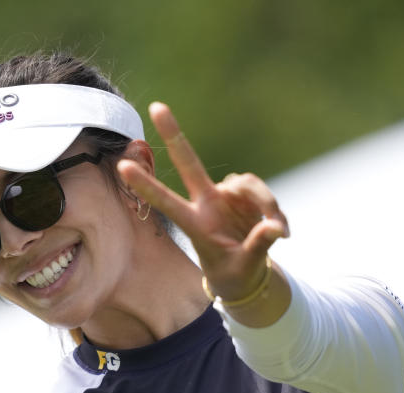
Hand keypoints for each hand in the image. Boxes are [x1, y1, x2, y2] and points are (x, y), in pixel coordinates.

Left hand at [117, 102, 289, 300]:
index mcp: (195, 225)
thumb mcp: (246, 266)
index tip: (122, 166)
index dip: (147, 185)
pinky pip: (262, 192)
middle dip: (174, 134)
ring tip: (279, 233)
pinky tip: (282, 232)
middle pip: (189, 163)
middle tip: (156, 106)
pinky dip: (274, 210)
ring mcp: (226, 195)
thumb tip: (274, 227)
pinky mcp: (245, 194)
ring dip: (266, 204)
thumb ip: (258, 245)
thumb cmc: (236, 273)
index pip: (166, 202)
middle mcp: (207, 203)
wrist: (245, 276)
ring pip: (246, 183)